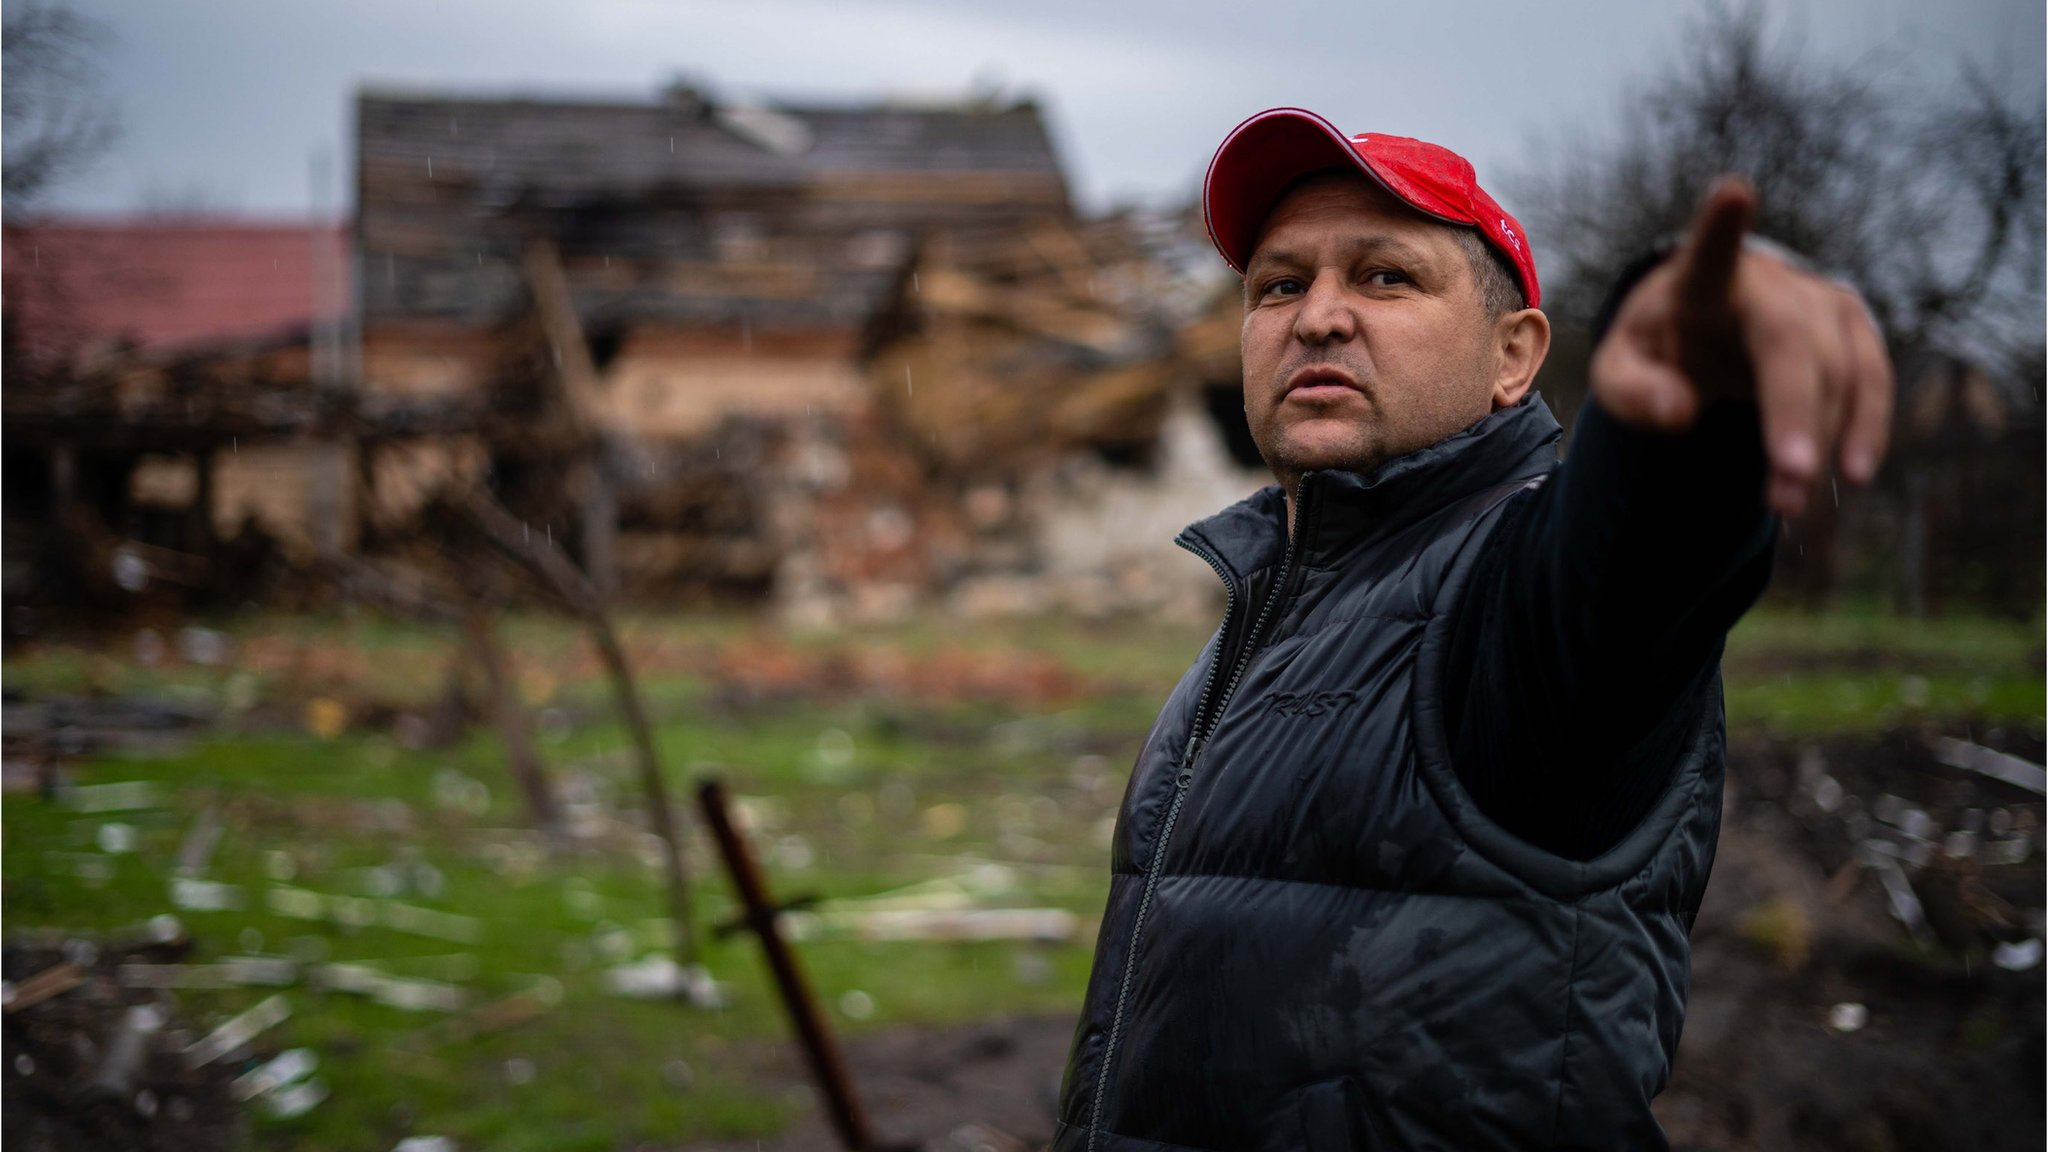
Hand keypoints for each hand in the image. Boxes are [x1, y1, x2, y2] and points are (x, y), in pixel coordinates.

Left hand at [1589, 176, 1893, 515]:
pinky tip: (1853, 472)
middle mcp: (1769, 282)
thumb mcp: (1620, 375)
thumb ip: (1634, 393)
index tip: (1732, 191)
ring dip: (1824, 439)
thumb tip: (1679, 413)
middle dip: (1794, 415)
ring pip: (1838, 369)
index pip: (1708, 251)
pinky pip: (1871, 379)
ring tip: (1791, 502)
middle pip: (1792, 343)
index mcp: (1699, 281)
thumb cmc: (1658, 350)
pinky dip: (1866, 427)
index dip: (1722, 225)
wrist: (1705, 330)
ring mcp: (1819, 301)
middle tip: (1787, 482)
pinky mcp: (1851, 328)